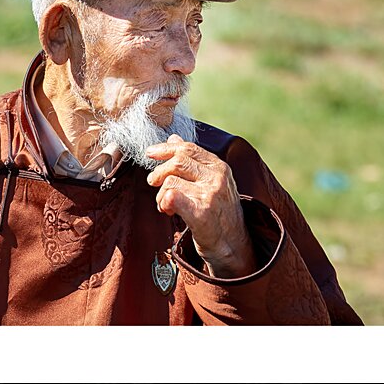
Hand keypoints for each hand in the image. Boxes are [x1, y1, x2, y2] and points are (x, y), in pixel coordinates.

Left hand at [146, 134, 255, 277]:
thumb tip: (173, 138)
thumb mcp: (211, 181)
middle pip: (177, 162)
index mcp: (219, 167)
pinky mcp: (202, 214)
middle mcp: (217, 178)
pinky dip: (164, 201)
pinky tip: (167, 210)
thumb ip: (193, 160)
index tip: (150, 153)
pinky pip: (172, 197)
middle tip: (153, 184)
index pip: (188, 149)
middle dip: (159, 173)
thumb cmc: (219, 213)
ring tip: (165, 206)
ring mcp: (211, 195)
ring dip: (160, 196)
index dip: (165, 149)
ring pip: (170, 182)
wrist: (233, 245)